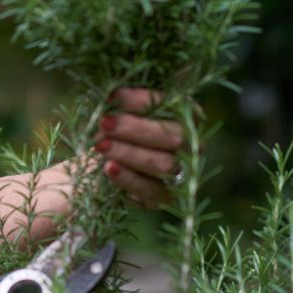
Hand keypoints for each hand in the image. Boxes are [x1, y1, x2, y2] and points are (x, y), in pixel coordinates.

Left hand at [94, 88, 185, 207]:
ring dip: (130, 153)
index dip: (141, 101)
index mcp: (186, 115)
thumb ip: (124, 99)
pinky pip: (150, 190)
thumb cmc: (118, 126)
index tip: (111, 98)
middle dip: (136, 129)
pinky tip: (109, 168)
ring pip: (164, 164)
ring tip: (101, 145)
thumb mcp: (122, 108)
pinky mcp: (165, 197)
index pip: (172, 105)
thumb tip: (114, 94)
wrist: (107, 159)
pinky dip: (128, 178)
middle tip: (105, 123)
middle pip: (174, 137)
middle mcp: (191, 144)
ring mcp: (181, 173)